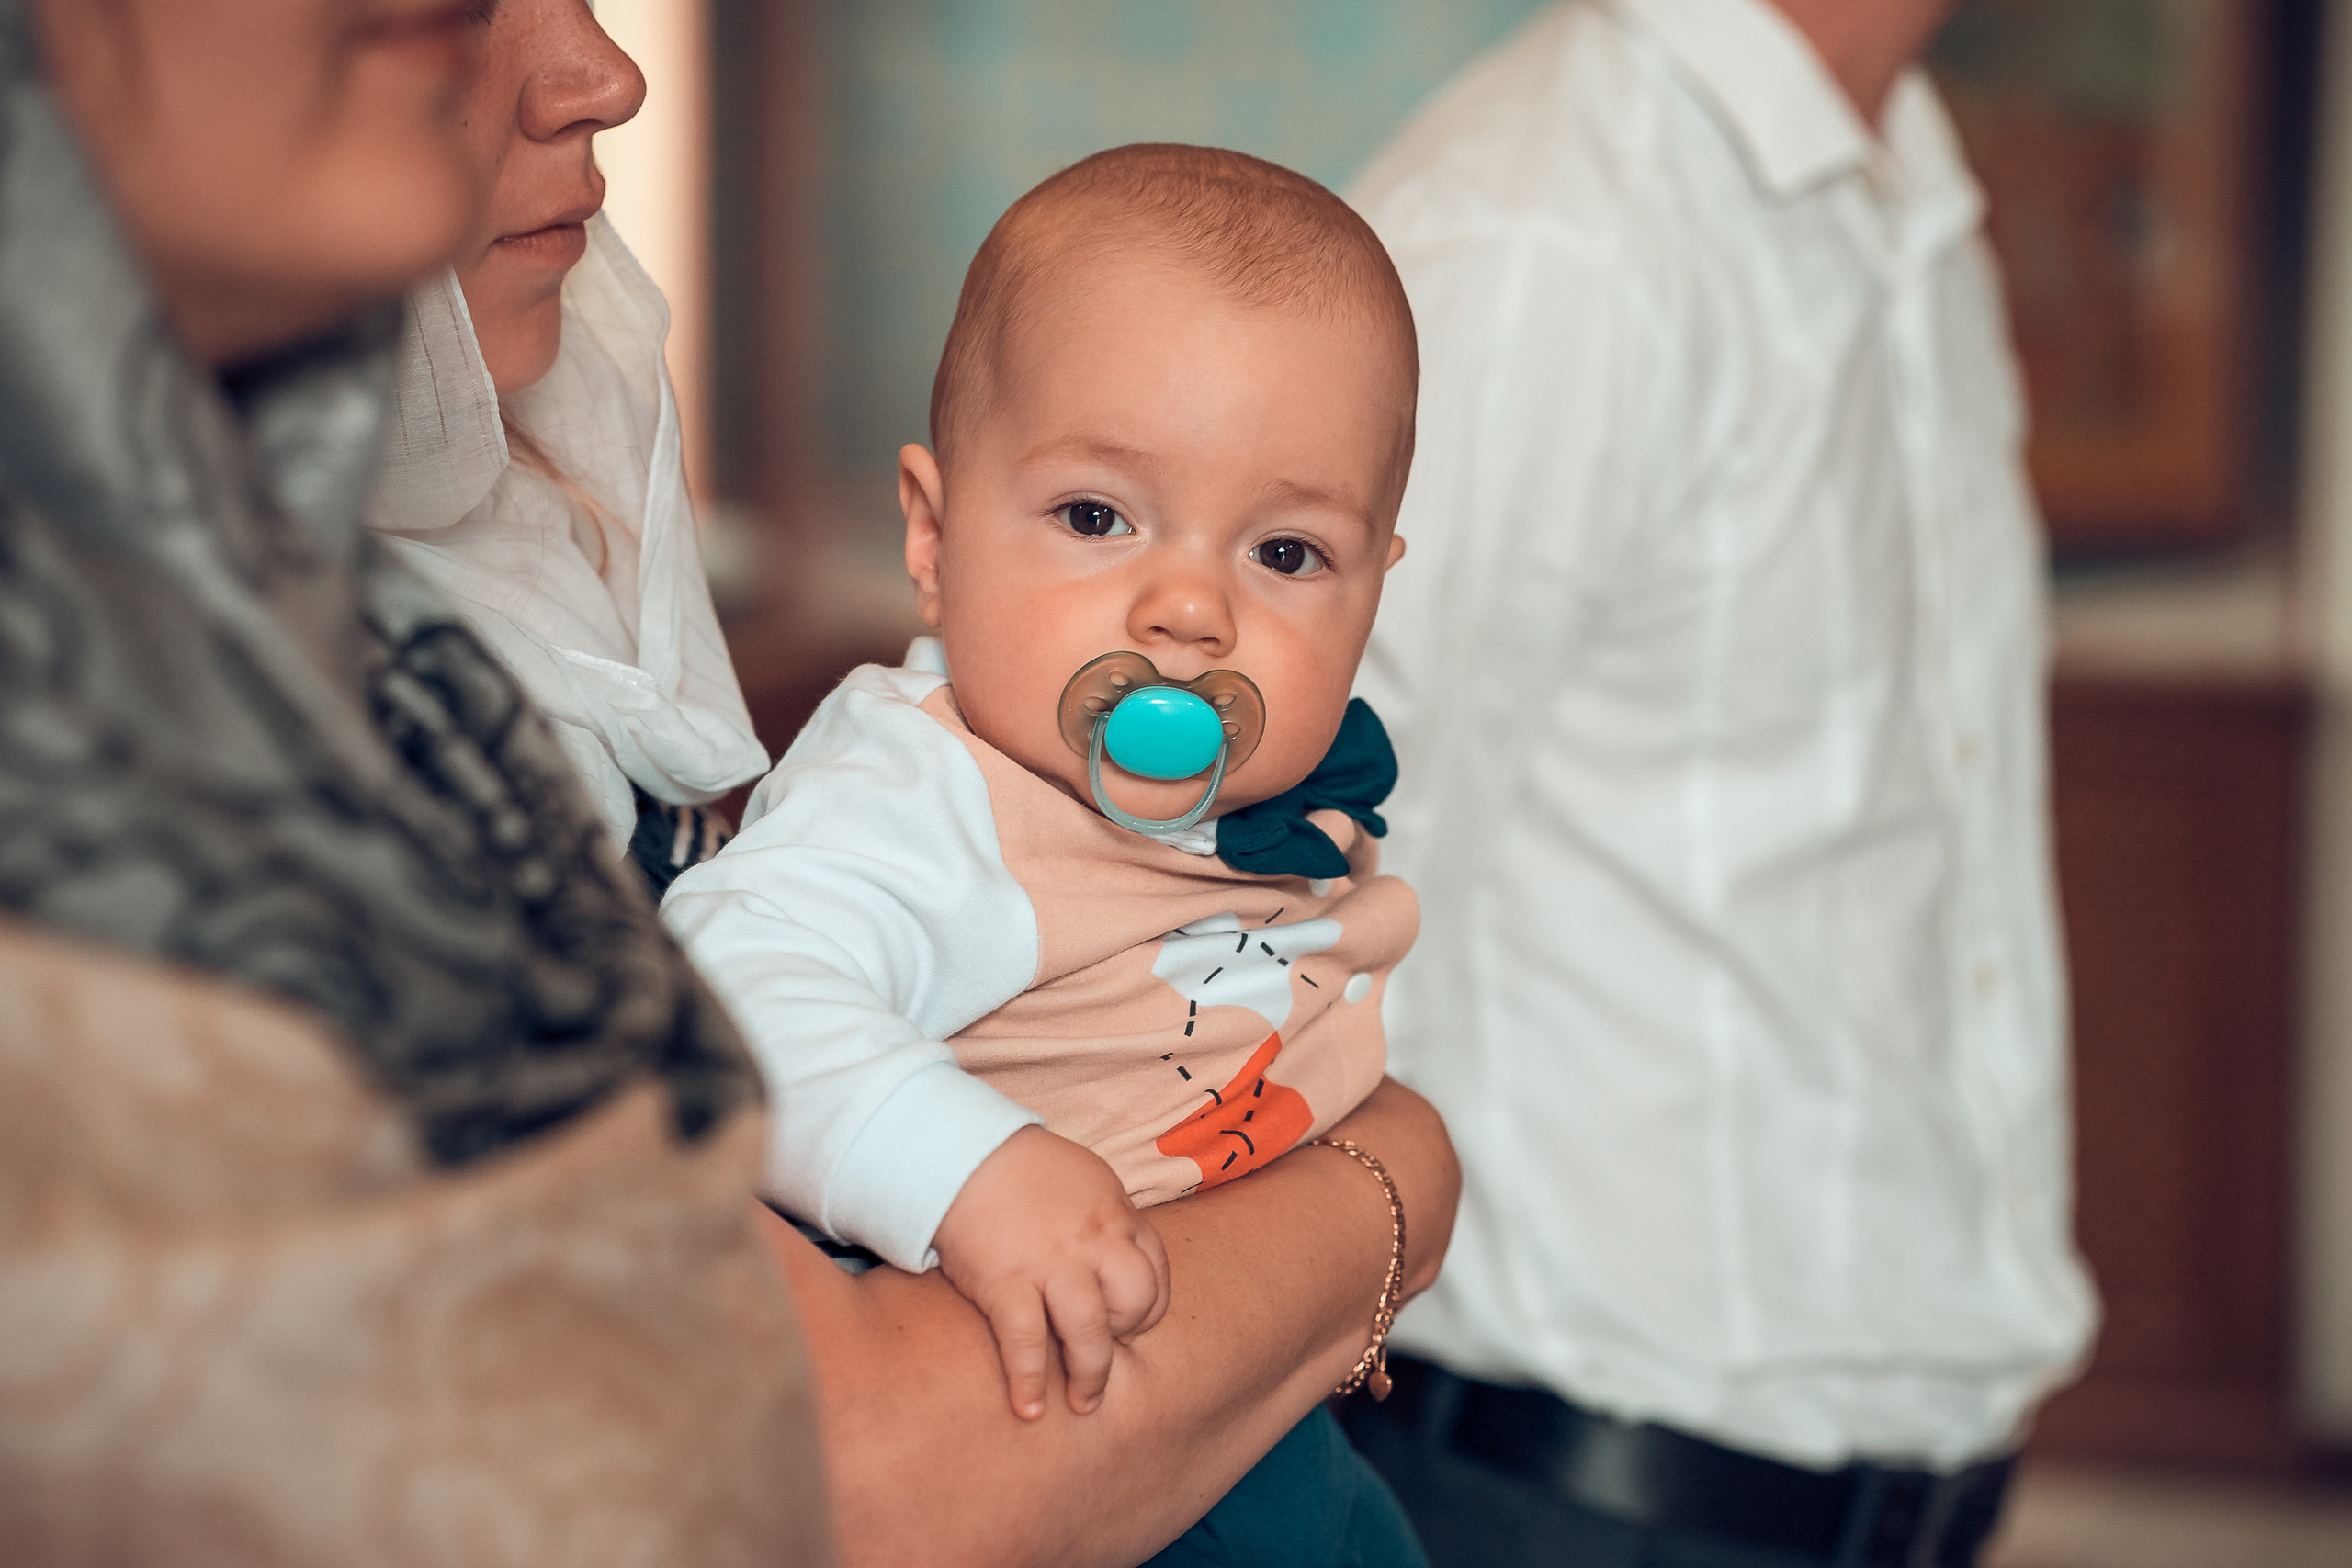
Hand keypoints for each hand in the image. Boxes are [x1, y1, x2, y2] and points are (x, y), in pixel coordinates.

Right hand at [932, 1127, 1172, 1420]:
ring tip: (1084, 1403)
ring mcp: (1049, 1264)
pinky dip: (1029, 1381)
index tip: (1128, 1325)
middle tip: (1105, 1351)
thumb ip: (1110, 1222)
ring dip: (1090, 1375)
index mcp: (1115, 1217)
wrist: (963, 1155)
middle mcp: (1091, 1242)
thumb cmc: (1028, 1172)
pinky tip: (1030, 1408)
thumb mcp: (1088, 1182)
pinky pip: (1025, 1342)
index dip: (1146, 1309)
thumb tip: (1123, 1261)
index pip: (1155, 1275)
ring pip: (1089, 1330)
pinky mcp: (1004, 1283)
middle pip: (1135, 1300)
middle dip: (1126, 1335)